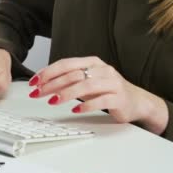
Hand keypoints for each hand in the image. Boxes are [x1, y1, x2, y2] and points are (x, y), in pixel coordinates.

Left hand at [29, 56, 168, 134]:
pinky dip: (86, 105)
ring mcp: (112, 83)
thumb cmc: (108, 91)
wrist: (138, 102)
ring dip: (66, 93)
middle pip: (73, 74)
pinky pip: (101, 100)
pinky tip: (75, 110)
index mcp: (92, 63)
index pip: (66, 64)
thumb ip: (69, 80)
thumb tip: (42, 83)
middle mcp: (103, 70)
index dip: (48, 72)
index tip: (34, 82)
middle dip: (52, 84)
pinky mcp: (119, 98)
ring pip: (85, 86)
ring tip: (52, 101)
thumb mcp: (88, 82)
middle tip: (37, 93)